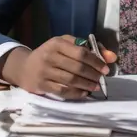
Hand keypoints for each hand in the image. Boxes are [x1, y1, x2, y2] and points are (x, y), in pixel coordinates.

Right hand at [0, 35, 116, 99]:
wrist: (24, 67)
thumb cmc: (50, 54)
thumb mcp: (66, 45)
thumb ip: (89, 48)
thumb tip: (112, 57)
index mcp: (57, 43)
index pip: (81, 53)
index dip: (96, 61)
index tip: (106, 68)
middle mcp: (49, 56)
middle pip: (77, 67)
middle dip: (93, 74)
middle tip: (102, 79)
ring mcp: (44, 71)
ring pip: (71, 80)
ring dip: (87, 85)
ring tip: (96, 87)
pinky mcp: (41, 85)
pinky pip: (62, 91)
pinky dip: (76, 93)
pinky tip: (85, 93)